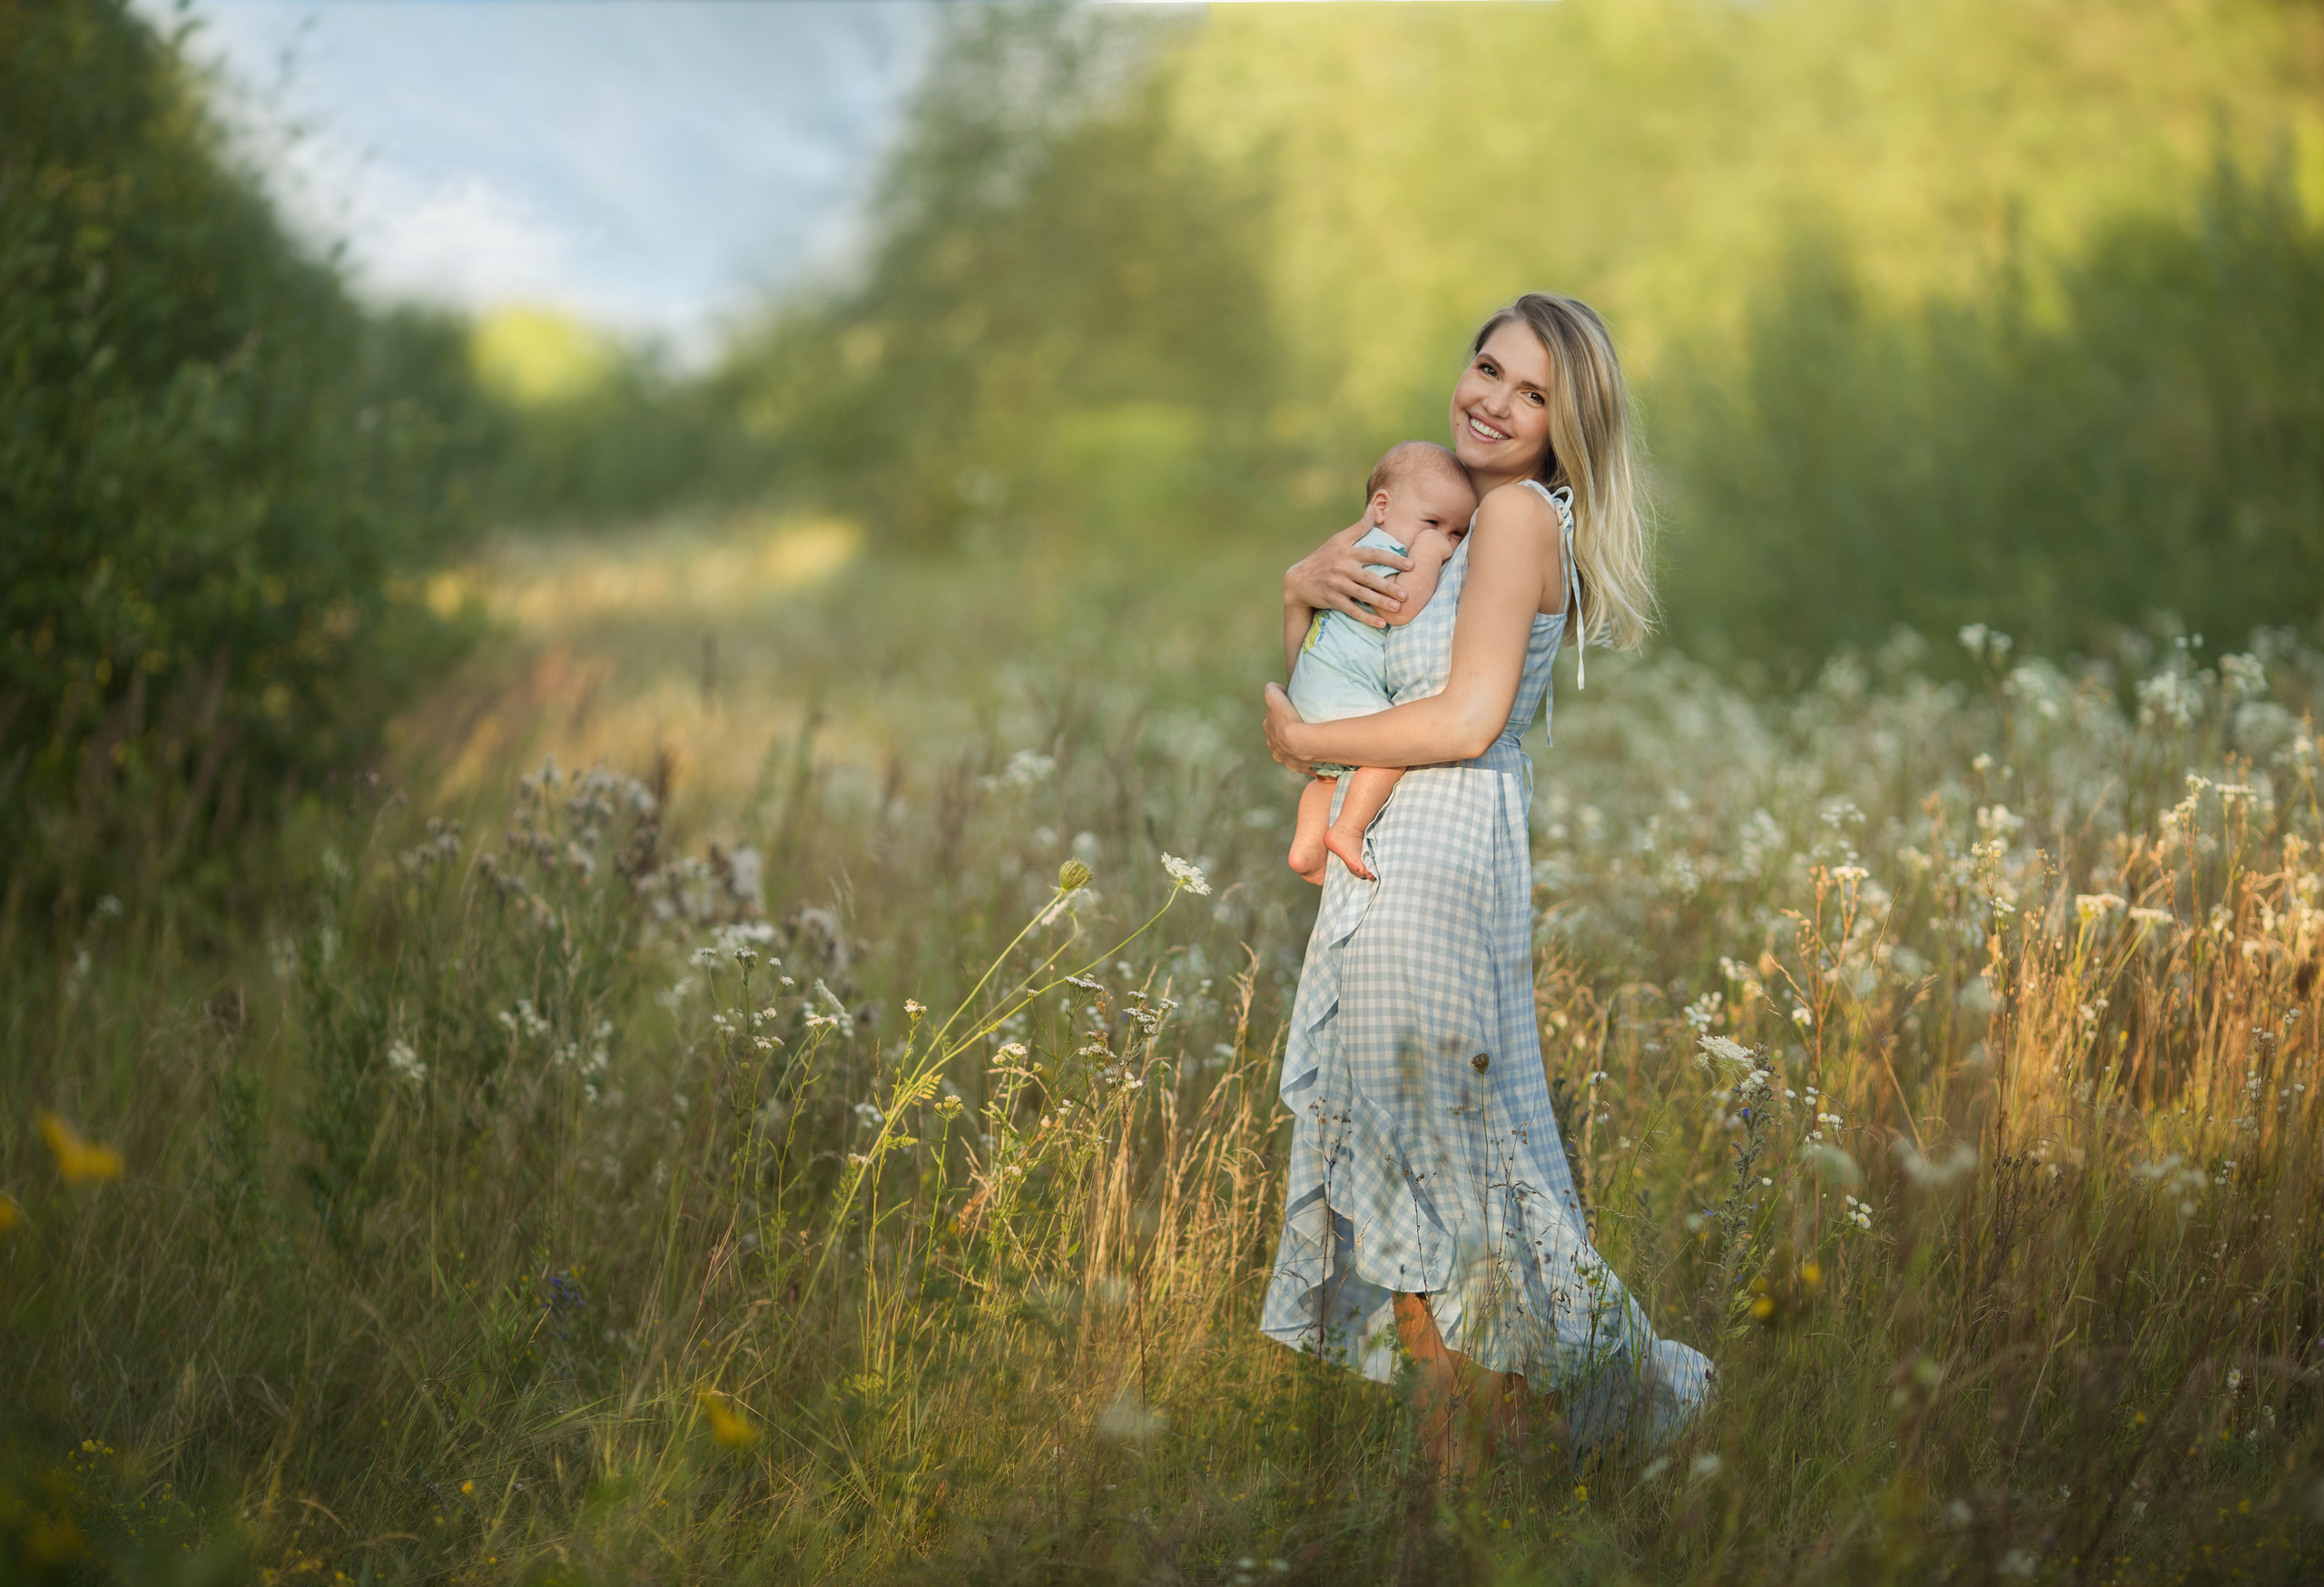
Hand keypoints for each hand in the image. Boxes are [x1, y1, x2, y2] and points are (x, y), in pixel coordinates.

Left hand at [1264, 683, 1315, 774]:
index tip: (1291, 710)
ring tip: (1306, 740)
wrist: (1301, 743)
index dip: (1280, 713)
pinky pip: (1300, 762)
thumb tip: (1278, 688)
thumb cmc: (1288, 720)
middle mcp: (1273, 745)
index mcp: (1269, 729)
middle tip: (1300, 724)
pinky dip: (1304, 758)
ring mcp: (1284, 757)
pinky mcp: (1296, 766)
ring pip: (1287, 750)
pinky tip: (1312, 754)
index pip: (1272, 720)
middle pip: (1278, 735)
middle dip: (1285, 731)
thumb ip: (1272, 689)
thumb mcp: (1274, 698)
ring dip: (1294, 746)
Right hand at [1285, 519, 1413, 629]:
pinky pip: (1352, 610)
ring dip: (1381, 602)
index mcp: (1348, 552)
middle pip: (1370, 578)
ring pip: (1362, 595)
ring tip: (1398, 608)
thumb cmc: (1324, 557)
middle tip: (1407, 594)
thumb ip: (1360, 526)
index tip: (1410, 565)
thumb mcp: (1339, 539)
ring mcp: (1337, 585)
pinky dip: (1366, 617)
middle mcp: (1343, 568)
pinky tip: (1381, 623)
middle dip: (1389, 586)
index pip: (1373, 554)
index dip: (1392, 559)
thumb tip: (1376, 507)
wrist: (1298, 580)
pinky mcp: (1332, 600)